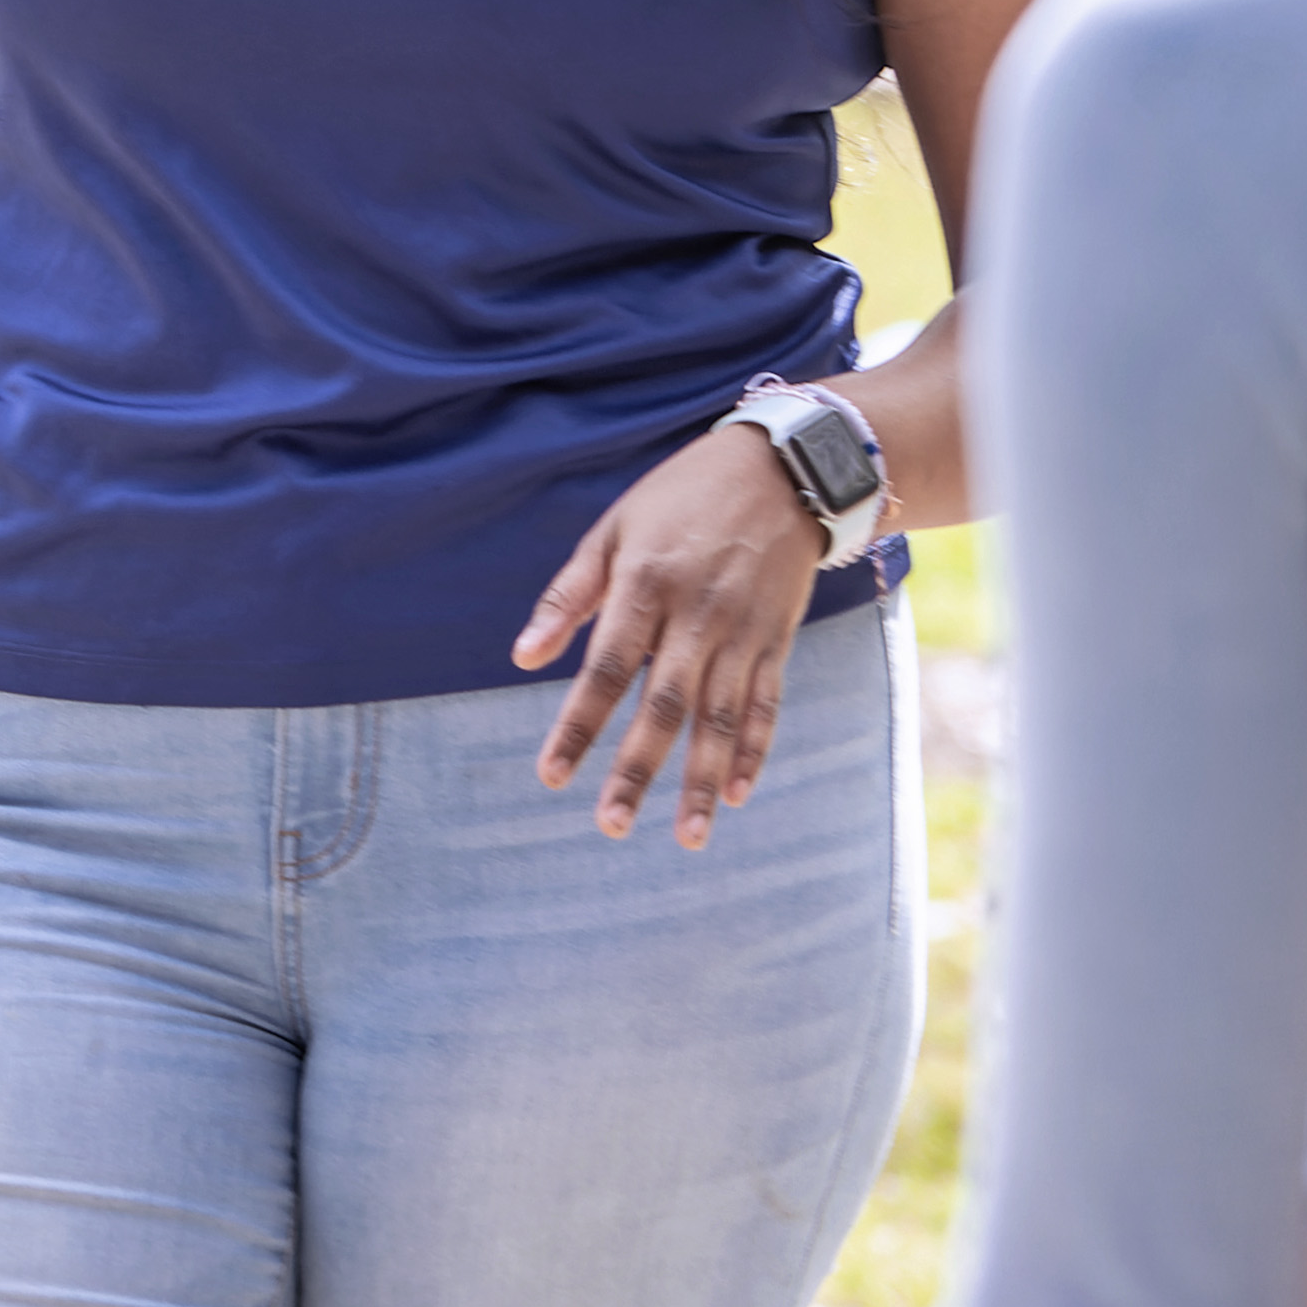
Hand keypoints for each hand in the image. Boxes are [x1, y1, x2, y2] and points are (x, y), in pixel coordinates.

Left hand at [512, 422, 832, 846]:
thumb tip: (522, 658)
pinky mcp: (777, 639)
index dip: (578, 726)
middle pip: (664, 707)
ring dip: (704, 780)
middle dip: (636, 770)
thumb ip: (568, 596)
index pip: (605, 669)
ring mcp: (743, 631)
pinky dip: (755, 750)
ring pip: (721, 719)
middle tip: (610, 826)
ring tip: (687, 836)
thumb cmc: (680, 497)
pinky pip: (767, 704)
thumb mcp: (613, 529)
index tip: (551, 776)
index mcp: (645, 585)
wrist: (784, 470)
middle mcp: (697, 616)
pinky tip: (739, 792)